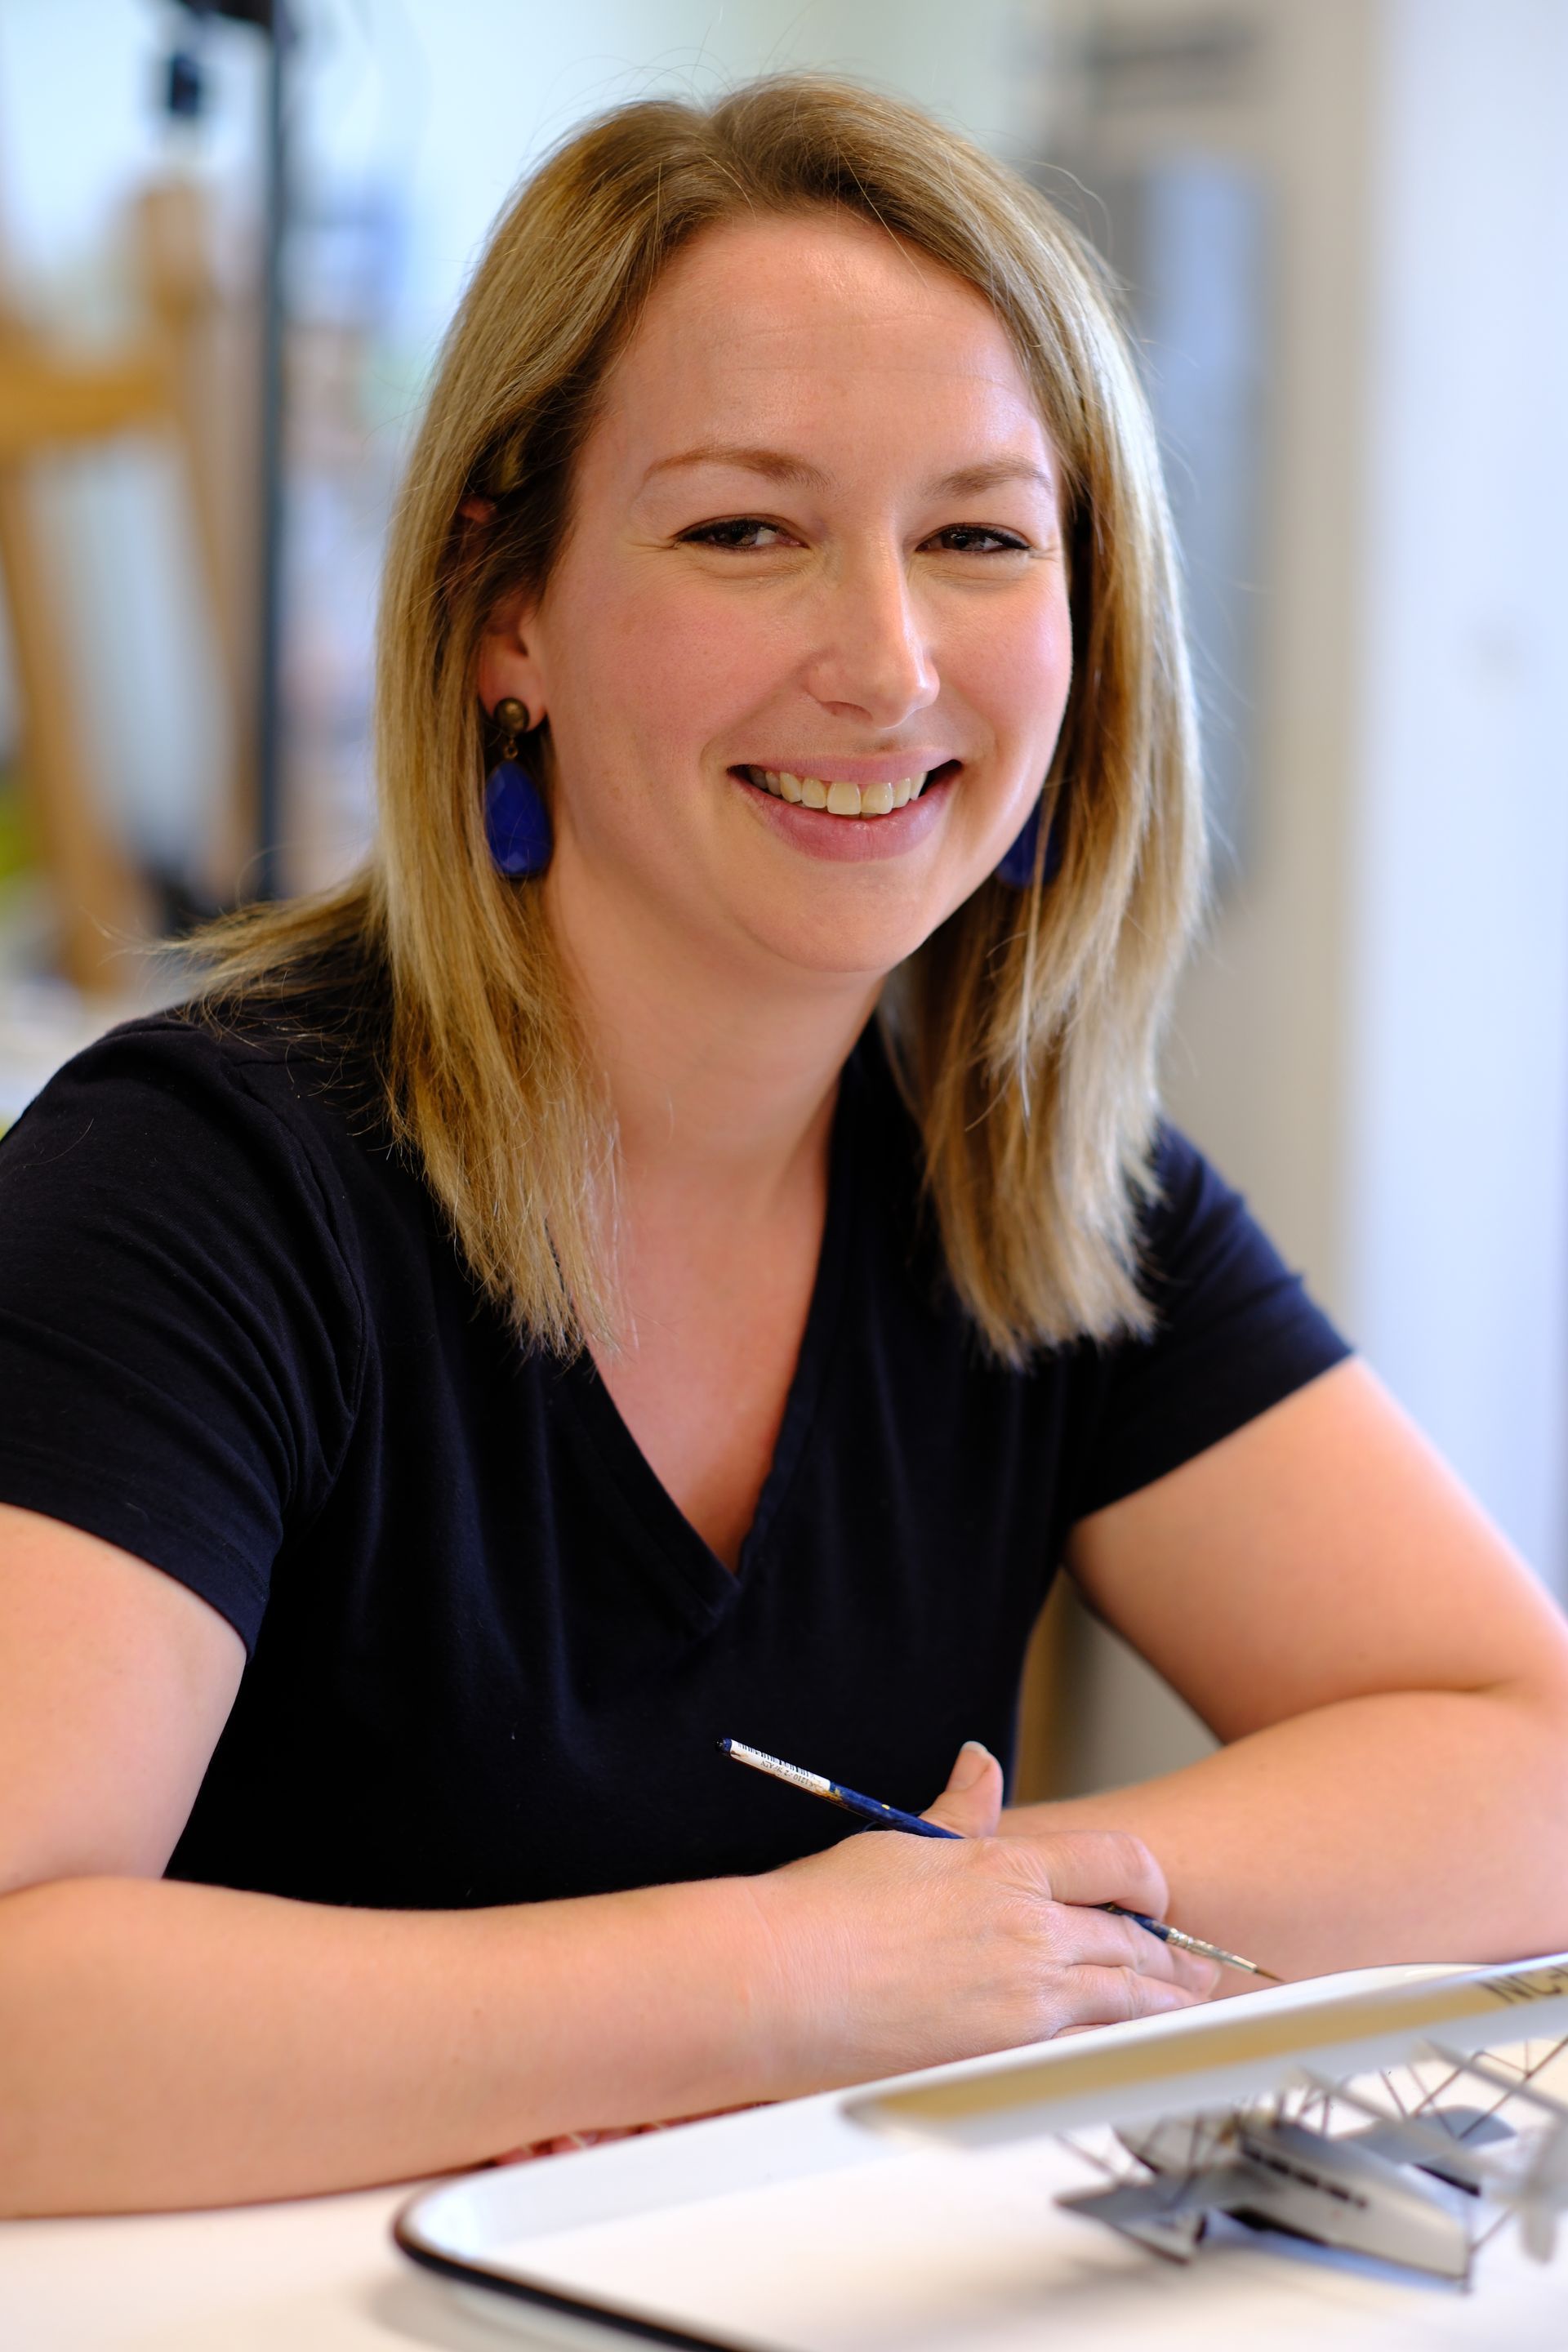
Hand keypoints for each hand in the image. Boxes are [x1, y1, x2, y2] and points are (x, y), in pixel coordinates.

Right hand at [749, 1740, 1218, 2093]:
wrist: (782, 1981)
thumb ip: (961, 1810)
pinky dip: (1125, 2043)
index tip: (1157, 1896)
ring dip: (1164, 1999)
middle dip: (1169, 1951)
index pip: (1113, 1863)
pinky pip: (1090, 2047)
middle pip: (1131, 1937)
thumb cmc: (826, 1911)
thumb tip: (982, 1762)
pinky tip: (1137, 2047)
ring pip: (1125, 1997)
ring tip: (1190, 2003)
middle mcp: (1028, 1930)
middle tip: (1197, 1964)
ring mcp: (1023, 1998)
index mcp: (1005, 1868)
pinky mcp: (1005, 2054)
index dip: (1147, 1880)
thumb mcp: (901, 1842)